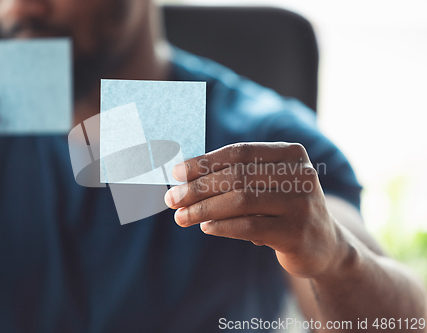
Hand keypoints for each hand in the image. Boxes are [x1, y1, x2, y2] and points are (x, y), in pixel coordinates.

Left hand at [164, 142, 348, 278]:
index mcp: (291, 153)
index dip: (204, 162)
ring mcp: (302, 203)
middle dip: (198, 188)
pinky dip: (222, 226)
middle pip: (237, 175)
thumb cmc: (284, 209)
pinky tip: (206, 227)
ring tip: (181, 217)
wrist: (325, 246)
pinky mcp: (297, 233)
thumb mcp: (268, 186)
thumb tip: (185, 178)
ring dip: (204, 209)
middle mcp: (301, 173)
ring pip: (241, 200)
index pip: (239, 152)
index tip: (176, 173)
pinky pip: (250, 227)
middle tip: (172, 199)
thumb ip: (237, 177)